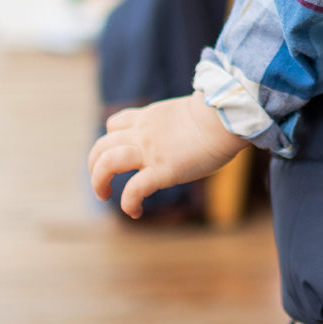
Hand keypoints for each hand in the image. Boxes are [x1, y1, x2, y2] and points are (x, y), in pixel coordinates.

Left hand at [89, 91, 245, 218]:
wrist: (228, 116)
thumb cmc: (221, 115)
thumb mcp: (190, 112)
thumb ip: (179, 125)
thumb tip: (193, 134)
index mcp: (149, 117)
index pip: (115, 124)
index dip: (111, 140)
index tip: (119, 155)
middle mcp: (143, 133)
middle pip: (101, 146)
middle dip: (94, 166)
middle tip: (102, 182)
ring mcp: (150, 151)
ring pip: (106, 163)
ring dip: (98, 182)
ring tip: (104, 195)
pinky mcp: (163, 170)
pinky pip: (134, 190)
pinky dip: (129, 204)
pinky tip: (136, 211)